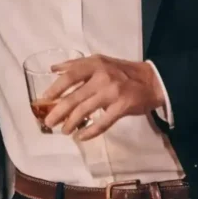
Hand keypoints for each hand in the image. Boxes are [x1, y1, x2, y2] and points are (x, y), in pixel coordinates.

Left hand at [41, 55, 165, 140]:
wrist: (152, 81)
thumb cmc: (122, 72)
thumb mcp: (100, 62)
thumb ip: (77, 65)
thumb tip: (53, 69)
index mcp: (95, 64)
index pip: (70, 76)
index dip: (56, 88)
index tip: (45, 99)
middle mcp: (102, 76)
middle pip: (74, 96)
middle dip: (58, 111)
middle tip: (49, 122)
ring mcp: (112, 92)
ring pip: (85, 110)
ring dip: (71, 123)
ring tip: (64, 131)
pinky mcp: (122, 107)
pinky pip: (102, 122)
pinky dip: (90, 131)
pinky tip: (81, 136)